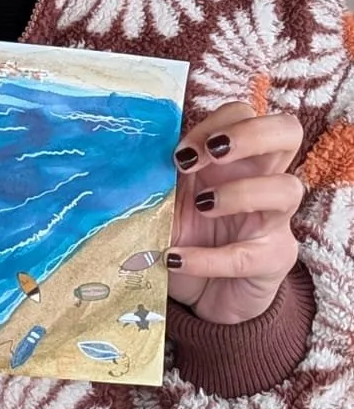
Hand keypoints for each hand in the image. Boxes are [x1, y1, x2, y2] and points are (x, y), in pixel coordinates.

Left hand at [167, 102, 303, 324]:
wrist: (202, 294)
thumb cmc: (186, 235)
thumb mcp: (167, 200)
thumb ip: (157, 175)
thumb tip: (121, 153)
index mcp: (235, 157)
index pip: (243, 114)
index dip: (217, 123)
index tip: (181, 153)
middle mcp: (262, 179)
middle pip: (287, 132)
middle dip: (251, 135)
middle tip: (212, 155)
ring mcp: (274, 219)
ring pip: (288, 188)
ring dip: (241, 192)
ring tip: (202, 207)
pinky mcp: (273, 259)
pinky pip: (251, 254)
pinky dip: (209, 258)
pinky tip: (176, 259)